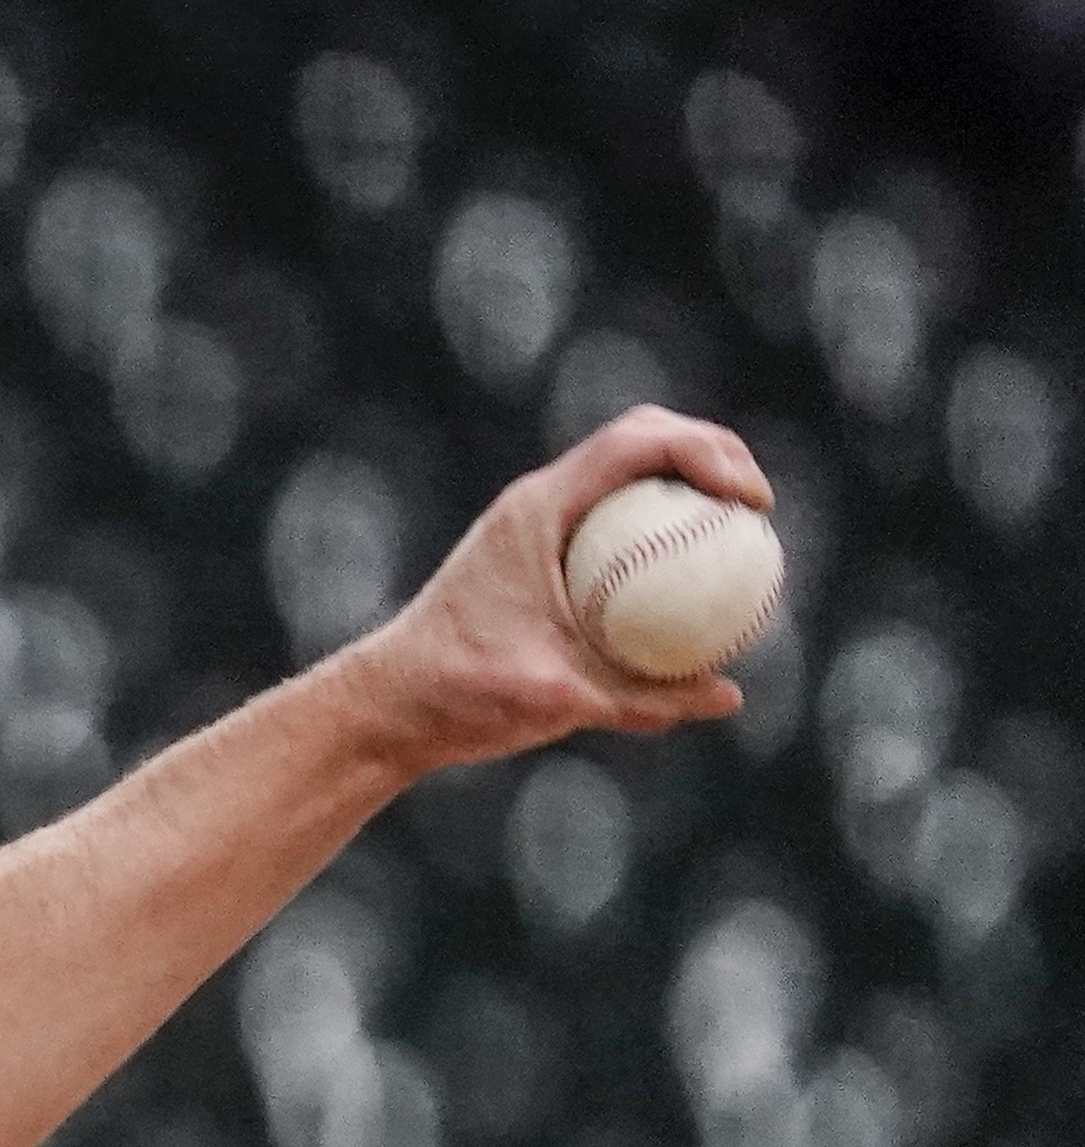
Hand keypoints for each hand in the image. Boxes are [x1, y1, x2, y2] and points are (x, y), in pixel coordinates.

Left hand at [325, 403, 770, 776]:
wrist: (389, 704)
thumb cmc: (457, 694)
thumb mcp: (553, 699)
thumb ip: (640, 697)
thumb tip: (728, 695)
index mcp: (540, 509)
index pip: (639, 442)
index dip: (710, 451)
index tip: (752, 501)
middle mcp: (540, 505)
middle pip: (645, 442)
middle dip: (713, 454)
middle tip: (758, 509)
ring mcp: (539, 529)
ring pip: (629, 483)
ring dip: (687, 490)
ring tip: (742, 540)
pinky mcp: (541, 560)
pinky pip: (615, 533)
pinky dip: (660, 542)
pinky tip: (698, 594)